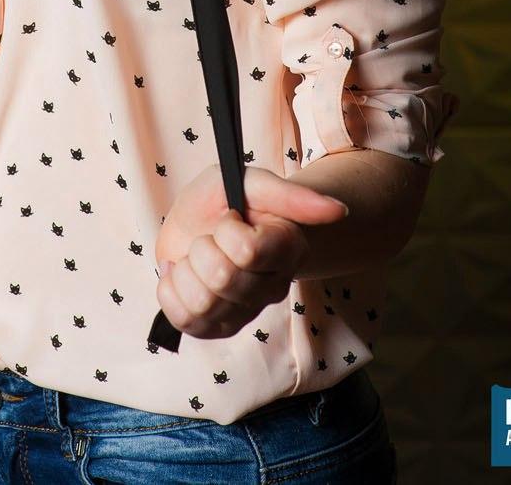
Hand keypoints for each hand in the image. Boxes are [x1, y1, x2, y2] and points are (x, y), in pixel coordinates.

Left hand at [154, 163, 348, 341]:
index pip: (246, 252)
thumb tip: (340, 211)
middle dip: (202, 248)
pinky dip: (170, 291)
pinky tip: (183, 275)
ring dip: (185, 271)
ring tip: (196, 258)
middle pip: (221, 278)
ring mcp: (245, 313)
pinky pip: (183, 321)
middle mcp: (272, 287)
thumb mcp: (250, 183)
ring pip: (200, 303)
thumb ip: (291, 195)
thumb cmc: (227, 199)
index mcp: (287, 249)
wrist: (200, 219)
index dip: (226, 230)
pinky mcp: (216, 328)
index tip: (230, 218)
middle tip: (210, 238)